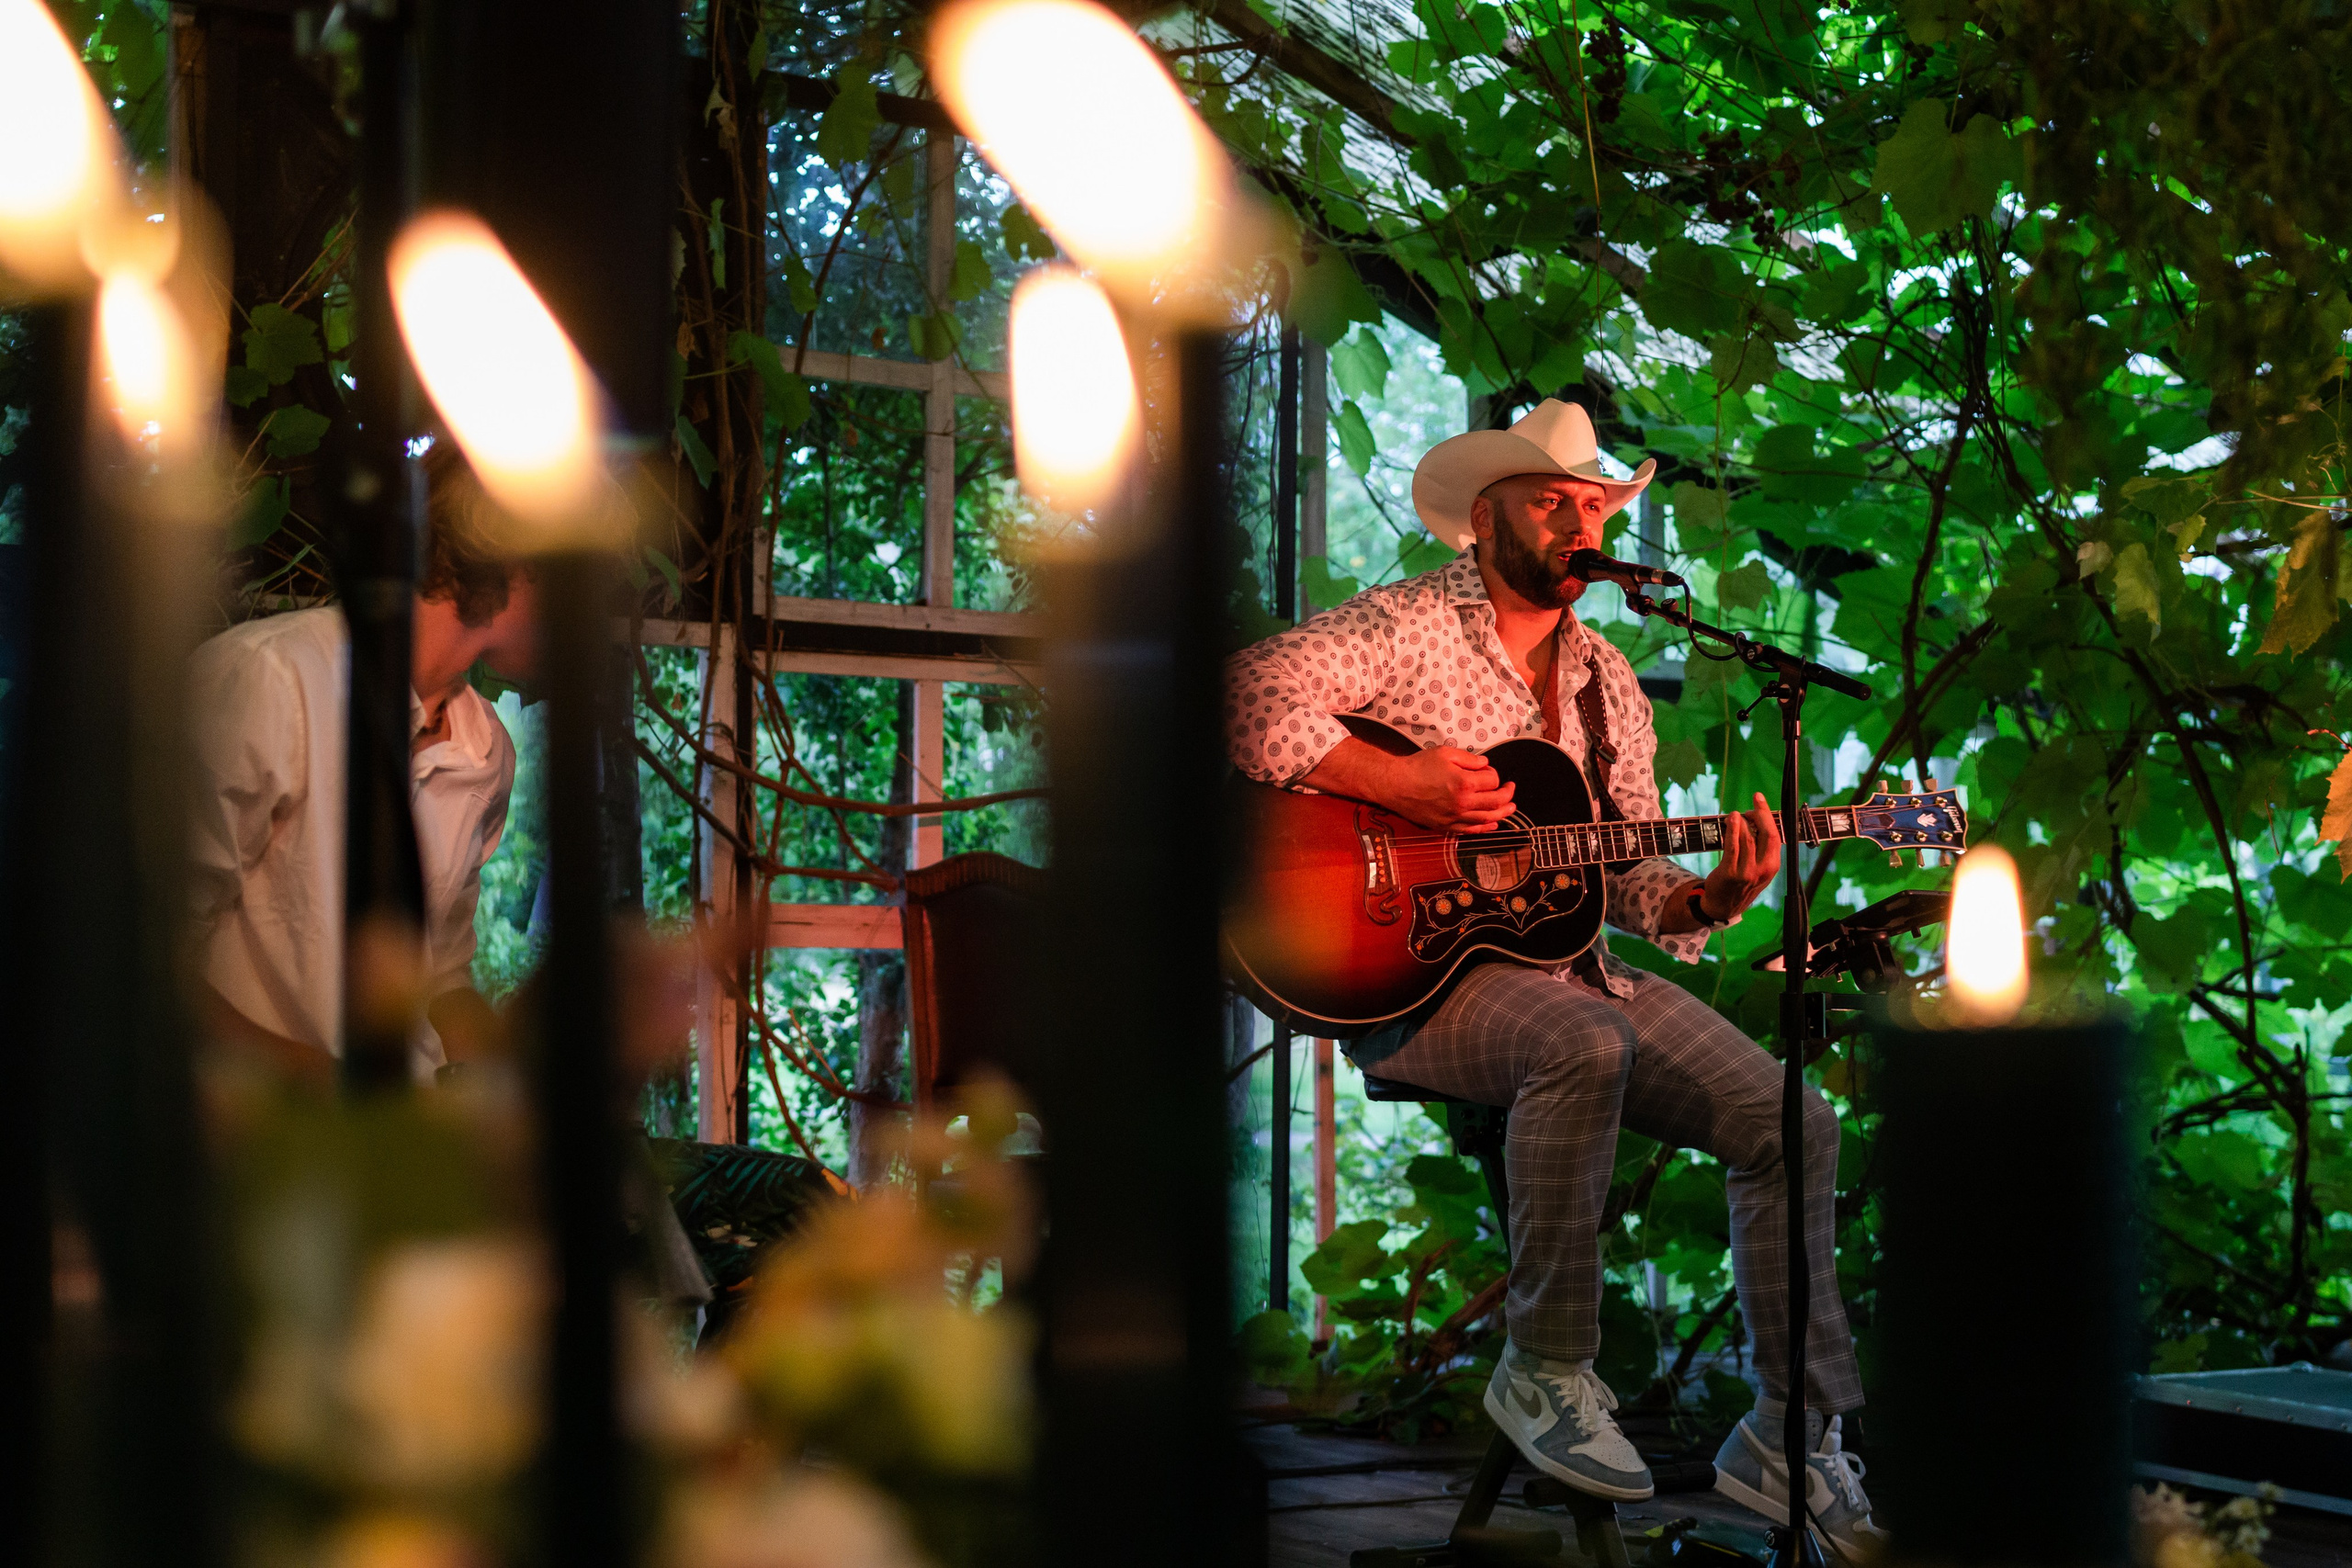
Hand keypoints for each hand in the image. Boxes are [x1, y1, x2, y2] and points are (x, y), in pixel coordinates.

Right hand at [1300, 737, 1516, 831]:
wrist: (1395, 785)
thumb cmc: (1418, 767)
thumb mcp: (1446, 753)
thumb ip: (1470, 759)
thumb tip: (1486, 766)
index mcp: (1465, 783)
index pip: (1492, 780)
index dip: (1493, 774)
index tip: (1486, 770)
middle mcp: (1463, 803)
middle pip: (1496, 801)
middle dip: (1507, 794)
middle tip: (1511, 788)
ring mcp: (1456, 818)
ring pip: (1488, 818)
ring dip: (1503, 813)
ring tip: (1511, 808)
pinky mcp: (1447, 826)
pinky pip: (1472, 830)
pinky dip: (1486, 828)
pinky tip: (1493, 824)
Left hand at [1698, 791, 1781, 918]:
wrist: (1723, 905)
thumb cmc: (1741, 882)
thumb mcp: (1759, 868)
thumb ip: (1761, 848)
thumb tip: (1757, 818)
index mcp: (1773, 866)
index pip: (1776, 836)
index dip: (1768, 816)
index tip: (1760, 800)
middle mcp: (1763, 869)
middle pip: (1766, 834)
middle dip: (1760, 813)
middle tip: (1754, 800)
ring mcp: (1747, 872)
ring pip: (1748, 838)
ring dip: (1742, 821)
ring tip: (1735, 815)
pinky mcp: (1730, 873)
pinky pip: (1732, 847)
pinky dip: (1732, 831)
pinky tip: (1731, 820)